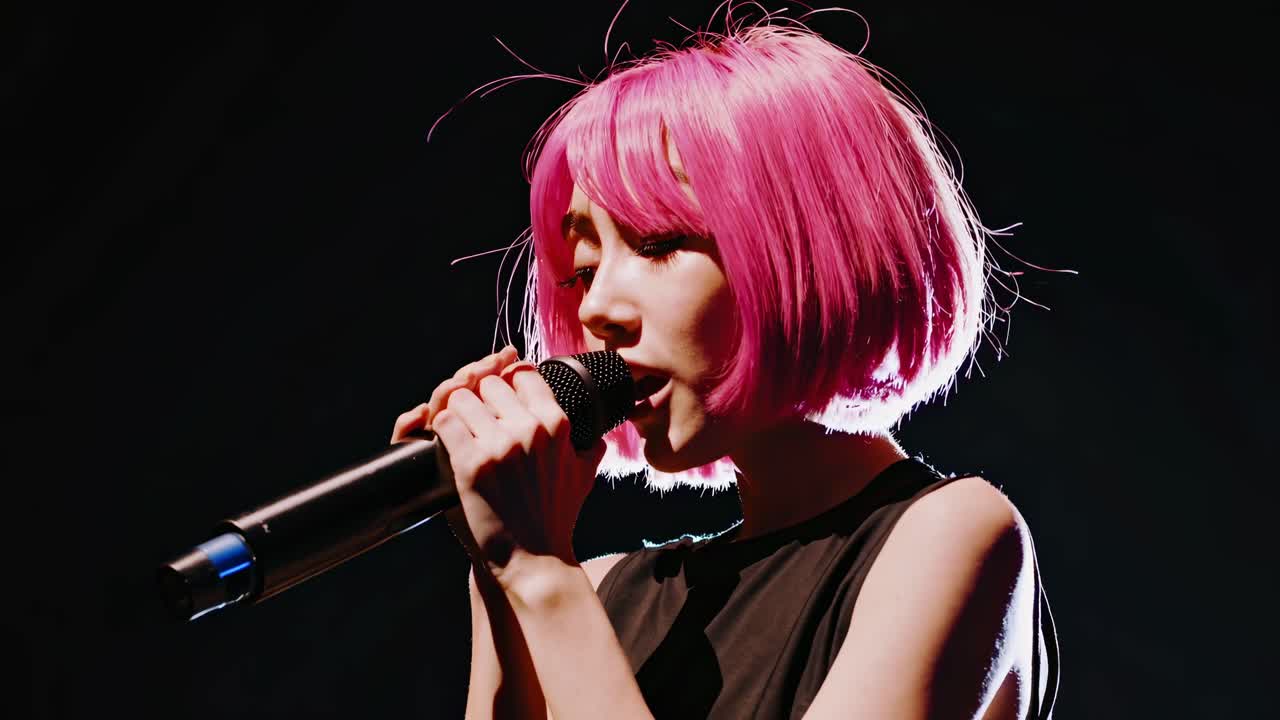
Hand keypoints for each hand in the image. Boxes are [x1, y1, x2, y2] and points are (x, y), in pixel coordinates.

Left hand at [391, 346, 606, 588]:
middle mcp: (531, 429)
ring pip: (461, 396)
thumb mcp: (584, 478)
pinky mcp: (472, 464)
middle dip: (478, 397)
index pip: (523, 374)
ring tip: (457, 428)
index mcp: (557, 424)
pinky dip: (439, 426)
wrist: (534, 560)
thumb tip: (598, 436)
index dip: (506, 382)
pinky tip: (444, 439)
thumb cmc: (555, 519)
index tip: (497, 398)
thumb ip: (591, 449)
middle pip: (489, 382)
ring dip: (455, 410)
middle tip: (474, 418)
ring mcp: (500, 445)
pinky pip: (445, 421)